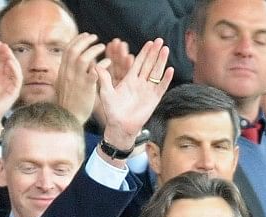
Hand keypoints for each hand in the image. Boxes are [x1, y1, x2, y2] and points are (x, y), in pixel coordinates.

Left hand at [0, 42, 21, 138]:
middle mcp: (5, 80)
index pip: (1, 61)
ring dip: (11, 58)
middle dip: (6, 53)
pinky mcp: (14, 91)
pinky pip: (17, 78)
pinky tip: (9, 62)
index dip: (0, 52)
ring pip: (14, 68)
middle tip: (2, 45)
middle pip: (8, 63)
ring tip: (6, 50)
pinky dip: (14, 69)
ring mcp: (10, 85)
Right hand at [55, 33, 104, 124]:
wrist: (68, 119)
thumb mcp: (63, 84)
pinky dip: (102, 64)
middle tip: (95, 38)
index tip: (86, 35)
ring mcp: (76, 80)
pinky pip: (95, 70)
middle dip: (85, 40)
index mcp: (62, 71)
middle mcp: (67, 73)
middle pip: (74, 50)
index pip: (67, 49)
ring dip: (94, 49)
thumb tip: (74, 60)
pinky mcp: (86, 87)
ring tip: (103, 47)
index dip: (77, 40)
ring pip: (83, 57)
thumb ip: (69, 71)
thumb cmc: (68, 103)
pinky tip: (108, 62)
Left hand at [97, 38, 173, 153]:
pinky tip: (170, 69)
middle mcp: (140, 83)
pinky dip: (165, 79)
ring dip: (161, 61)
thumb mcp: (106, 93)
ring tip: (166, 49)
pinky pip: (161, 87)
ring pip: (156, 72)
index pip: (138, 63)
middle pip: (149, 64)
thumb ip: (103, 79)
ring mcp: (148, 90)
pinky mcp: (154, 99)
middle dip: (154, 52)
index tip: (150, 42)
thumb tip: (95, 65)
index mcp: (129, 80)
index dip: (144, 52)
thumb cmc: (112, 111)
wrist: (120, 127)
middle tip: (160, 40)